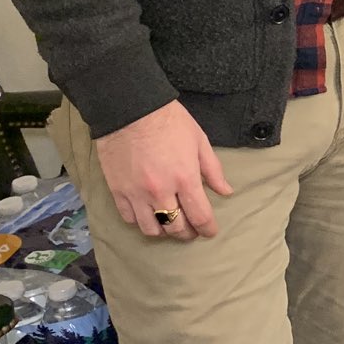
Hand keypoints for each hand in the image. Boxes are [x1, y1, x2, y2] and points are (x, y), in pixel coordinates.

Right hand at [92, 100, 232, 240]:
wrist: (130, 110)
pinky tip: (148, 215)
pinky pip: (129, 218)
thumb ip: (213, 170)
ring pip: (150, 229)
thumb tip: (226, 192)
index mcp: (185, 179)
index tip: (210, 232)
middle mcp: (161, 192)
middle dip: (187, 233)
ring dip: (163, 231)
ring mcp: (136, 194)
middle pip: (175, 227)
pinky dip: (140, 221)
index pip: (200, 216)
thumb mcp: (200, 141)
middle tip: (192, 230)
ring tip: (170, 225)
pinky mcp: (117, 191)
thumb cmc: (170, 122)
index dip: (208, 229)